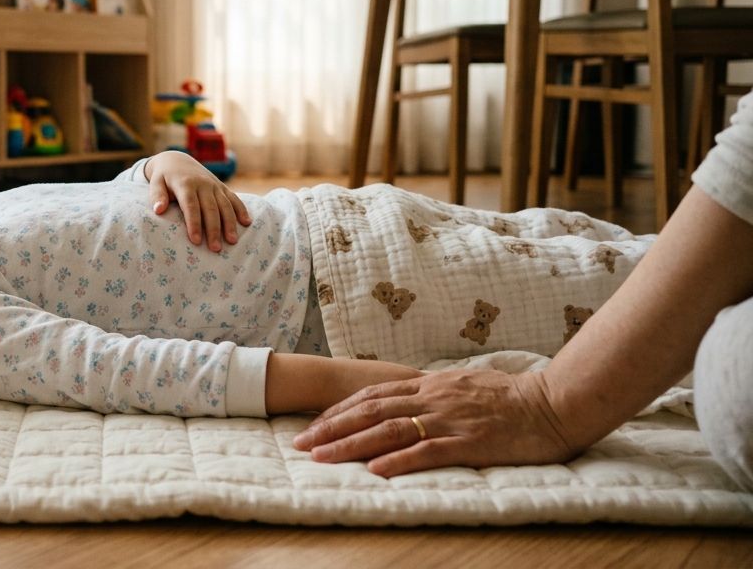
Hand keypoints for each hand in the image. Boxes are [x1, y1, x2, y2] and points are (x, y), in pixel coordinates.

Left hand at [145, 151, 250, 251]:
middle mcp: (203, 184)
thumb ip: (157, 196)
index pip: (191, 206)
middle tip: (216, 249)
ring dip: (230, 223)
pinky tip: (247, 223)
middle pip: (210, 209)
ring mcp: (214, 185)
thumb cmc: (164, 177)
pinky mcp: (221, 187)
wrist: (177, 160)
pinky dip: (241, 210)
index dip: (194, 224)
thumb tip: (158, 210)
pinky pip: (233, 198)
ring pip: (225, 205)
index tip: (196, 241)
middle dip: (214, 229)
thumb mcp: (155, 182)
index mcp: (185, 184)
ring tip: (232, 241)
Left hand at [290, 369, 578, 477]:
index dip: (340, 409)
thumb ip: (436, 394)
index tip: (314, 423)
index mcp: (431, 385)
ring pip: (389, 430)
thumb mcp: (466, 386)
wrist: (555, 402)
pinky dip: (399, 461)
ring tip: (321, 457)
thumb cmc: (514, 397)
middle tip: (301, 443)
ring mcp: (450, 419)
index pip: (373, 395)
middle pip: (370, 411)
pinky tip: (375, 471)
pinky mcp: (470, 442)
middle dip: (331, 427)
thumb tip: (411, 402)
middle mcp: (433, 398)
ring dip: (351, 444)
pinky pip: (428, 451)